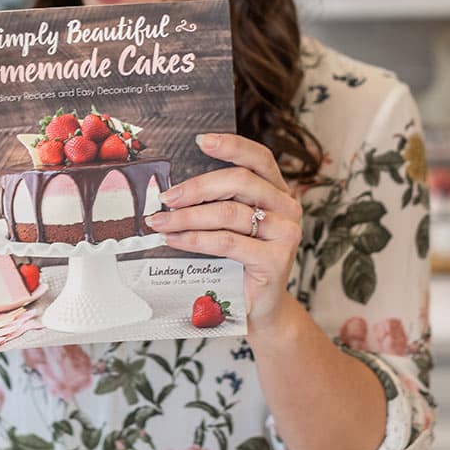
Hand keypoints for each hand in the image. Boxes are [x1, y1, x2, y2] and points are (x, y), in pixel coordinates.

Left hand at [146, 133, 302, 328]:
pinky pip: (228, 241)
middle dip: (197, 187)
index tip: (200, 140)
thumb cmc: (238, 263)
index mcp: (277, 191)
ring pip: (230, 213)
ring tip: (161, 222)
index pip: (259, 158)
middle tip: (166, 197)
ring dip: (188, 216)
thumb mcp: (231, 225)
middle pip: (240, 182)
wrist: (258, 309)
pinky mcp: (276, 260)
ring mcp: (285, 234)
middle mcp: (288, 207)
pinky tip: (175, 240)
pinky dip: (196, 239)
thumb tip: (174, 187)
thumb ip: (217, 202)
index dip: (231, 145)